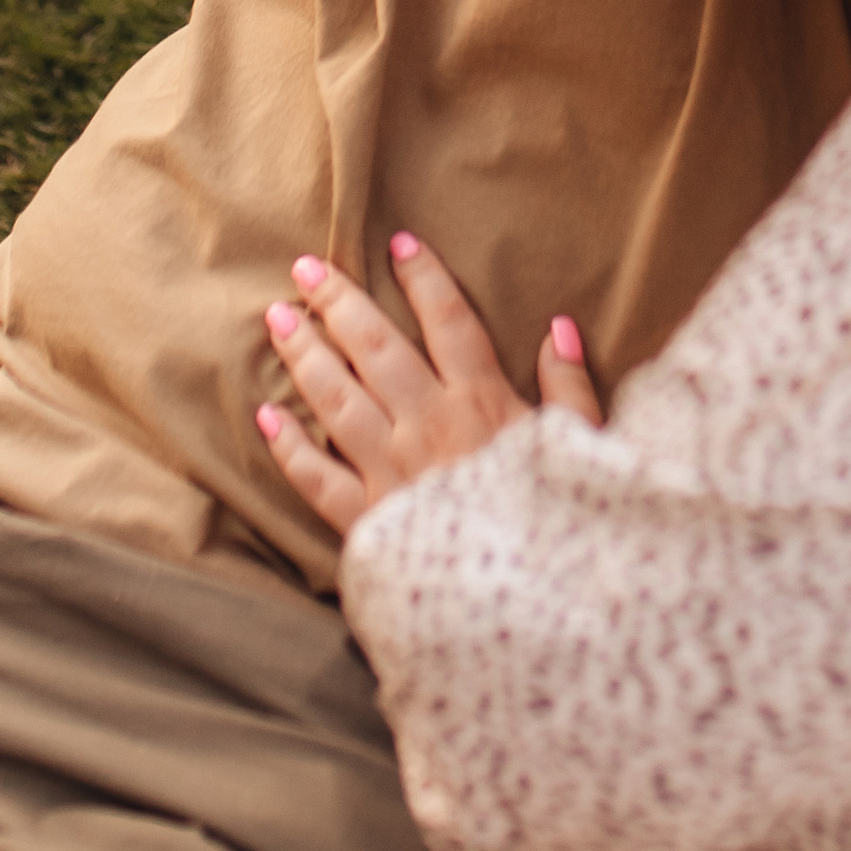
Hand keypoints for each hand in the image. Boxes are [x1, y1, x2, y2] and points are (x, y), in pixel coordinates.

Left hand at [254, 233, 601, 538]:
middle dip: (337, 301)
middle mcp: (429, 426)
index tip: (399, 241)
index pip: (449, 321)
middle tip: (304, 267)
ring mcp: (392, 473)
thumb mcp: (582, 449)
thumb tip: (558, 326)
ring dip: (304, 356)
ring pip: (337, 400)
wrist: (526, 609)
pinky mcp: (368, 523)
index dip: (425, 277)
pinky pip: (319, 481)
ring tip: (277, 320)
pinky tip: (269, 419)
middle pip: (375, 347)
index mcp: (483, 404)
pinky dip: (290, 450)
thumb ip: (570, 387)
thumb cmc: (560, 529)